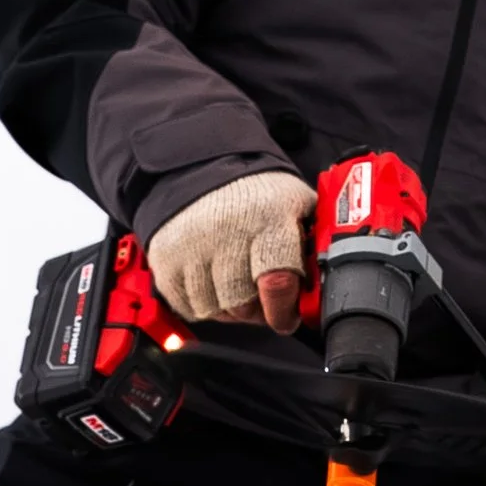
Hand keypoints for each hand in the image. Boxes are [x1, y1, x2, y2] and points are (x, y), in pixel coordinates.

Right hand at [147, 170, 315, 330]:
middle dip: (257, 311)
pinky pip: (186, 305)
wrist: (205, 167)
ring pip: (213, 310)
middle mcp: (227, 231)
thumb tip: (321, 291)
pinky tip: (212, 285)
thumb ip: (312, 246)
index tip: (286, 318)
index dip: (282, 311)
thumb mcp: (298, 206)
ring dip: (228, 309)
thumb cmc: (259, 194)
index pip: (276, 282)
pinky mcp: (165, 256)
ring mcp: (191, 245)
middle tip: (262, 300)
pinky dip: (201, 304)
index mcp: (269, 218)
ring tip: (236, 288)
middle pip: (242, 303)